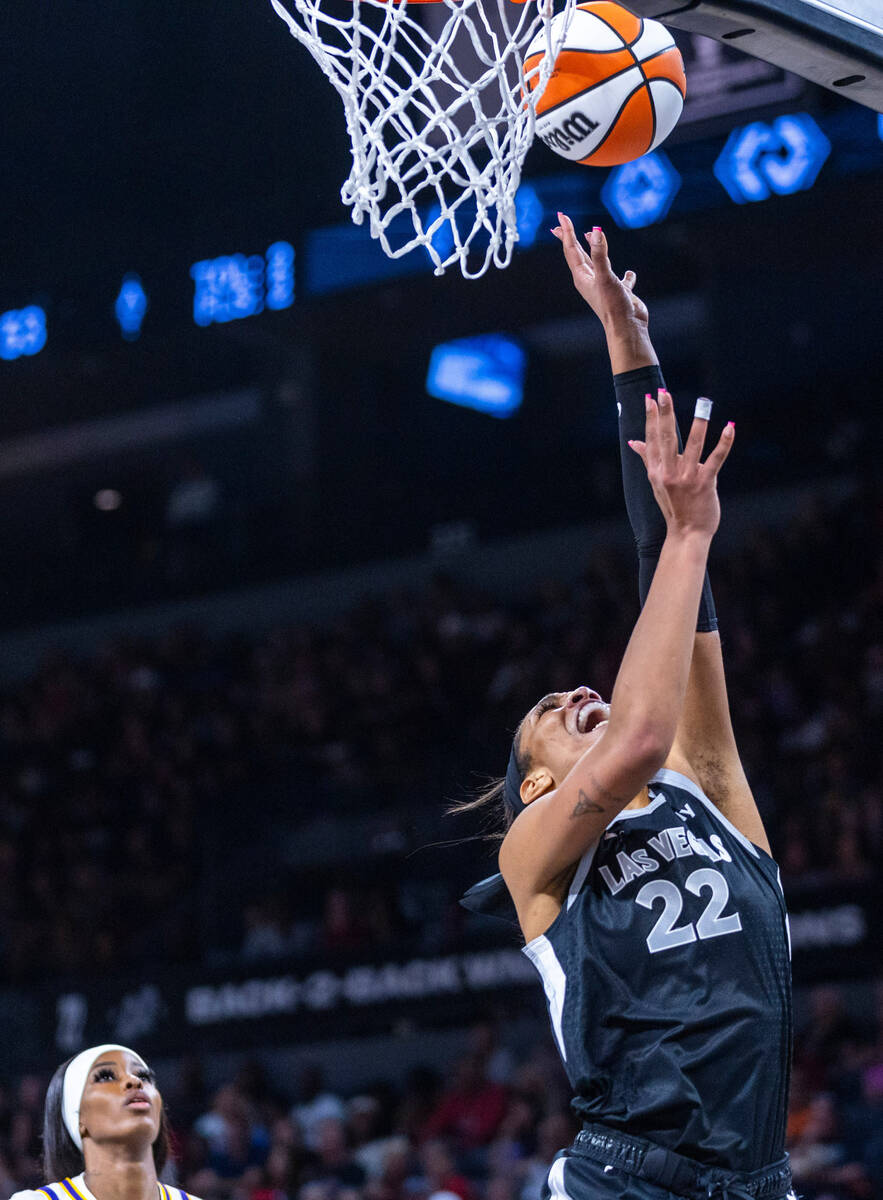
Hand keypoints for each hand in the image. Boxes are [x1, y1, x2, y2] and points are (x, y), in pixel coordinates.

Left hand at [551, 212, 647, 332]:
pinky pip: (621, 280)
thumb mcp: (606, 276)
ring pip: (597, 263)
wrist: (627, 328)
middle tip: (561, 223)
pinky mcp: (619, 292)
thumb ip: (600, 254)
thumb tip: (595, 231)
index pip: (571, 249)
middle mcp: (590, 280)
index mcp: (583, 277)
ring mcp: (604, 286)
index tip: (562, 216)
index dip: (567, 231)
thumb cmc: (613, 305)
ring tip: (589, 236)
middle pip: (577, 254)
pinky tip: (630, 273)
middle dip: (569, 238)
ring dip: (592, 249)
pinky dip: (625, 275)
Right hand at [629, 390, 733, 538]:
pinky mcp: (704, 484)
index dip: (651, 417)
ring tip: (703, 403)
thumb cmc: (674, 506)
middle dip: (665, 413)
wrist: (687, 533)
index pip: (652, 439)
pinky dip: (724, 443)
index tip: (650, 398)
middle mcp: (668, 473)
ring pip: (693, 446)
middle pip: (666, 438)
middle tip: (663, 392)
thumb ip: (648, 458)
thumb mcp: (656, 482)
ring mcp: (686, 479)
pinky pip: (716, 460)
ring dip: (698, 423)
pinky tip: (730, 427)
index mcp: (656, 470)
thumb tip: (634, 441)